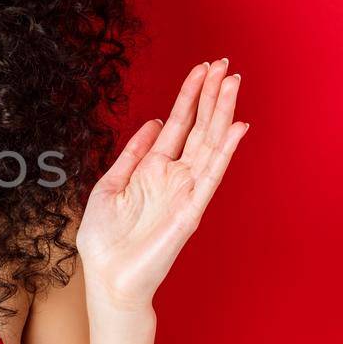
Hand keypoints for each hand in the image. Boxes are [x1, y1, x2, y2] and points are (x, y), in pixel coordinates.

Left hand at [76, 58, 248, 309]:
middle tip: (227, 64)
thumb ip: (132, 154)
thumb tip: (155, 122)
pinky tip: (236, 128)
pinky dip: (224, 151)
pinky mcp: (190, 211)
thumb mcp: (109, 186)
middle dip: (212, 96)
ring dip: (222, 113)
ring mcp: (185, 192)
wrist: (108, 279)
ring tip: (233, 83)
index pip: (179, 124)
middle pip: (200, 127)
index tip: (204, 68)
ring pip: (210, 144)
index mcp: (153, 169)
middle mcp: (174, 177)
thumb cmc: (106, 240)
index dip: (190, 95)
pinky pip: (211, 176)